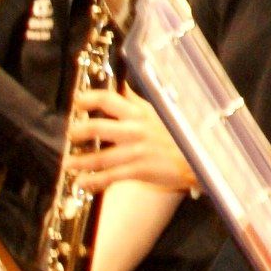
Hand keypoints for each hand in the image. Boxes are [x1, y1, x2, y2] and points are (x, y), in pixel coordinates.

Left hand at [69, 87, 198, 191]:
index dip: (88, 99)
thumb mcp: (162, 113)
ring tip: (68, 164)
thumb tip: (122, 87)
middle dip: (77, 132)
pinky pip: (110, 177)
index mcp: (141, 112)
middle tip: (70, 135)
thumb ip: (138, 102)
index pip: (109, 99)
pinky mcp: (140, 170)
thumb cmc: (179, 136)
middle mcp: (136, 129)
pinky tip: (83, 183)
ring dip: (79, 161)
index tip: (77, 102)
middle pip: (97, 127)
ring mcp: (137, 150)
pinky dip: (93, 181)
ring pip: (99, 157)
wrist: (201, 160)